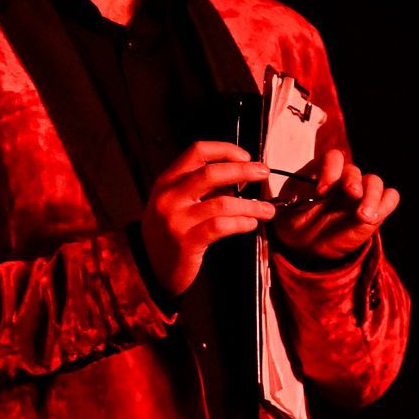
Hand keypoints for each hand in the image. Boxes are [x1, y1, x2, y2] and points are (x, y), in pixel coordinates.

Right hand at [140, 141, 275, 298]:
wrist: (151, 269)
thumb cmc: (169, 233)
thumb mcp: (176, 203)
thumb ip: (201, 188)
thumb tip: (239, 175)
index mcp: (166, 181)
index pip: (197, 151)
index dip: (225, 150)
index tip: (245, 156)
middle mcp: (169, 197)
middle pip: (212, 172)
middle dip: (244, 171)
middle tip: (263, 173)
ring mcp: (176, 220)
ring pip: (223, 203)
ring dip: (251, 204)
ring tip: (268, 209)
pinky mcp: (186, 242)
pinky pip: (221, 226)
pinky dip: (242, 223)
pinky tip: (251, 224)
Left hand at [269, 148, 400, 264]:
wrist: (304, 243)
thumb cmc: (294, 219)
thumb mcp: (287, 206)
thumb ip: (296, 197)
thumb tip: (308, 195)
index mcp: (323, 171)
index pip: (333, 158)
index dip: (330, 170)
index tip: (322, 191)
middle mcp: (344, 179)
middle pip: (355, 171)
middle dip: (353, 181)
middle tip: (352, 194)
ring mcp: (361, 193)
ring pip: (375, 182)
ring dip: (372, 196)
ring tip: (364, 216)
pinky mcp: (374, 210)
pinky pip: (390, 198)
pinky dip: (385, 204)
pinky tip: (373, 218)